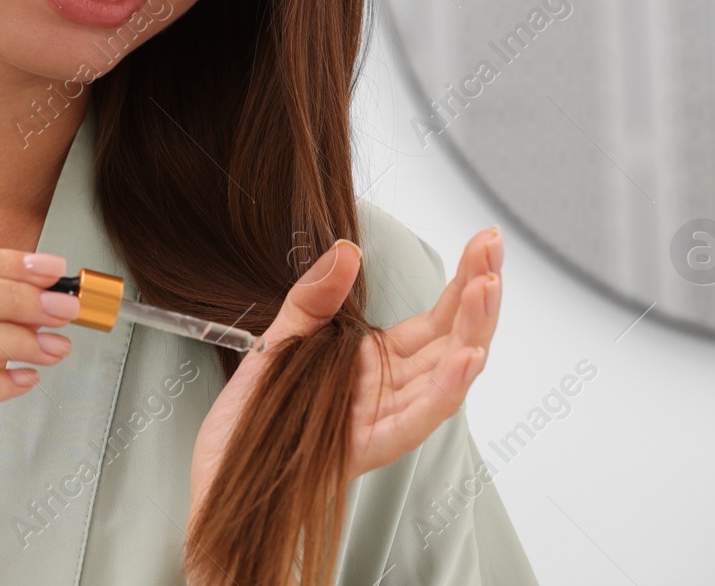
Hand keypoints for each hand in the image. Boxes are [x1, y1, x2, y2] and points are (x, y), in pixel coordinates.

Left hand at [189, 226, 503, 521]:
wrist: (220, 472)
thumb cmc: (255, 417)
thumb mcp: (280, 340)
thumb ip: (314, 297)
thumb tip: (347, 249)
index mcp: (377, 362)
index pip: (437, 318)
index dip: (464, 280)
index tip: (486, 241)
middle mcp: (391, 390)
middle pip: (452, 340)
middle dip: (478, 294)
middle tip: (494, 249)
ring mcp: (384, 419)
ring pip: (446, 376)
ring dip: (472, 331)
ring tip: (488, 288)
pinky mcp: (368, 446)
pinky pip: (416, 419)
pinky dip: (445, 390)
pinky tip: (468, 357)